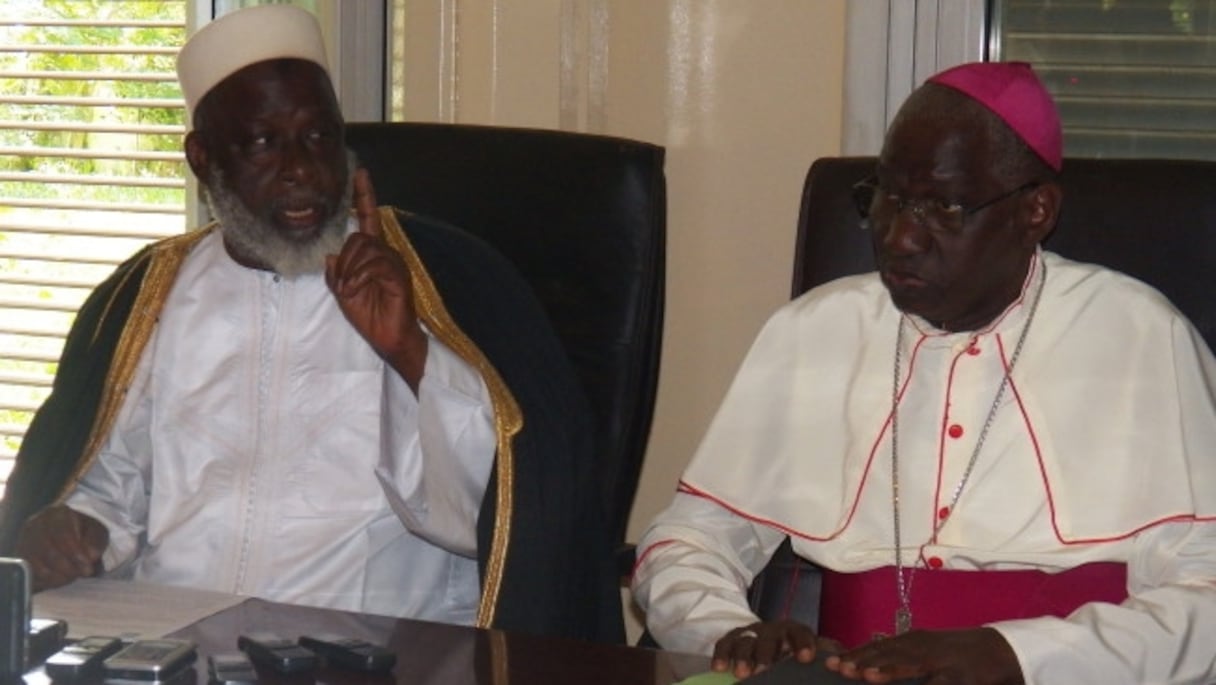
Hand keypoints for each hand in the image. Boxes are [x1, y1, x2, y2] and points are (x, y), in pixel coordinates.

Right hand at [15, 505, 108, 590]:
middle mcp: (35, 525)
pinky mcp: (20, 557)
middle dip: (68, 567)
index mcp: (56, 514)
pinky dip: (44, 581)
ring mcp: (24, 541)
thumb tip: (91, 555)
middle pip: (47, 551)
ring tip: (72, 576)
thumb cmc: (84, 529)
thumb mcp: (96, 530)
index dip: (76, 554)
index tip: (88, 567)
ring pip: (35, 565)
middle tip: (83, 573)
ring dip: (56, 576)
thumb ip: (95, 541)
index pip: (62, 535)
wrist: (68, 527)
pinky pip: (28, 574)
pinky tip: (59, 580)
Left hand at [325, 168, 427, 389]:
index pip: (367, 219)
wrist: (389, 339)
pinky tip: (356, 289)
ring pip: (365, 247)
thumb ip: (336, 274)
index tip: (360, 172)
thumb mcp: (343, 293)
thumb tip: (331, 256)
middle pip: (358, 236)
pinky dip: (358, 275)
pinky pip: (374, 262)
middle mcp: (386, 253)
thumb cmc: (369, 317)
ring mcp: (394, 263)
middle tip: (342, 285)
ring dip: (349, 270)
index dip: (363, 196)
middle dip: (344, 260)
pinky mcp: (398, 274)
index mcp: (373, 255)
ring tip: (350, 290)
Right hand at [711, 620, 836, 679]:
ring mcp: (750, 634)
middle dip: (766, 655)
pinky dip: (721, 655)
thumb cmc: (792, 652)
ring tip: (741, 674)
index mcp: (794, 633)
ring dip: (742, 657)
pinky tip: (718, 669)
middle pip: (769, 638)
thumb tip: (842, 663)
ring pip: (745, 641)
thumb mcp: (808, 652)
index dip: (803, 644)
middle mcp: (772, 630)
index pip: (800, 633)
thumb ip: (826, 655)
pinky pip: (724, 644)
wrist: (765, 639)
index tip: (806, 658)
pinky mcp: (732, 639)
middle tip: (764, 672)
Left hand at [824, 627, 1022, 683]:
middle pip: (888, 655)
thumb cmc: (952, 654)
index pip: (877, 649)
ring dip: (888, 671)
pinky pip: (941, 684)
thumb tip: (865, 665)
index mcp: (911, 642)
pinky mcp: (962, 677)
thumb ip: (896, 656)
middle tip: (840, 669)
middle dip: (863, 662)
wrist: (997, 650)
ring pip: (911, 666)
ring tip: (867, 676)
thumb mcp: (922, 651)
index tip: (830, 663)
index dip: (855, 656)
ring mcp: (943, 661)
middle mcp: (923, 648)